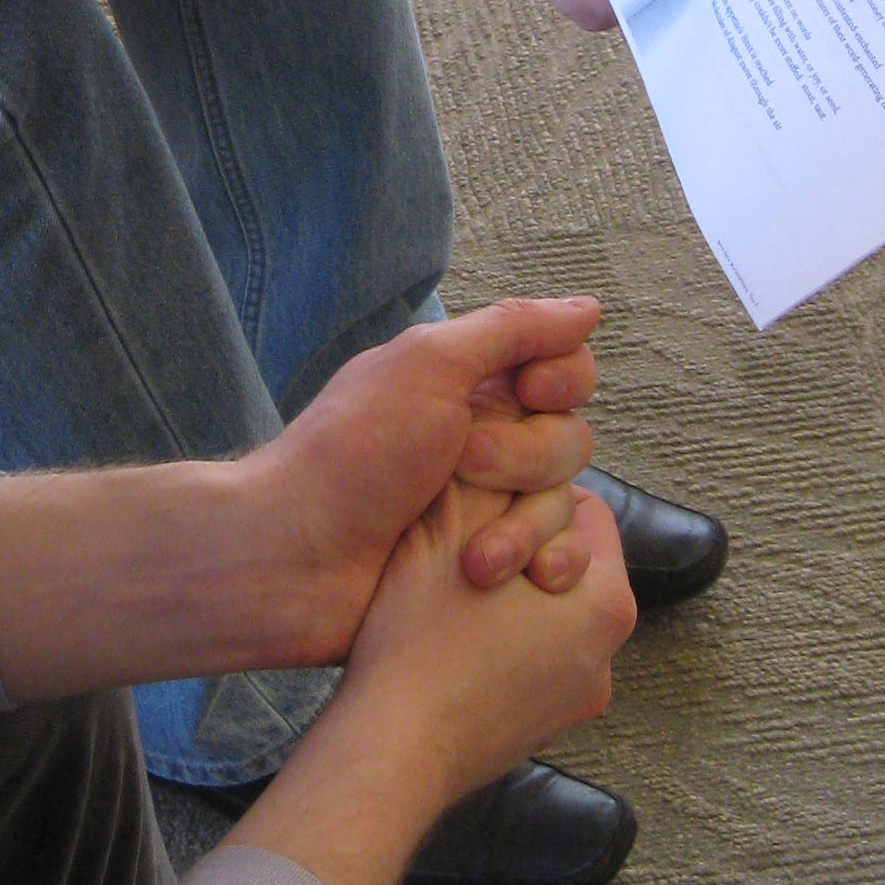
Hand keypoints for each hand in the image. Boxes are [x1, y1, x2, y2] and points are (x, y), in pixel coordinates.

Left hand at [247, 298, 607, 666]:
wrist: (297, 557)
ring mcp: (487, 509)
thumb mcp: (429, 365)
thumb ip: (512, 330)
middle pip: (570, 438)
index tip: (530, 392)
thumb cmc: (352, 452)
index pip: (563, 369)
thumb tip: (587, 308)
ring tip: (470, 548)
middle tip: (464, 464)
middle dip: (528, 455)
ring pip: (563, 503)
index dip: (562, 378)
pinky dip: (531, 564)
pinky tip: (491, 576)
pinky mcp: (488, 567)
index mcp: (468, 386)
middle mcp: (484, 441)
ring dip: (523, 522)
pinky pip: (550, 560)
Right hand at [336, 479, 635, 824]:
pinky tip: (443, 639)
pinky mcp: (535, 730)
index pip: (586, 510)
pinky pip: (524, 662)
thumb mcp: (456, 522)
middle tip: (459, 546)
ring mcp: (572, 701)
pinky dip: (493, 643)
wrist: (390, 747)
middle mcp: (607, 658)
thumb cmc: (422, 637)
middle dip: (516, 541)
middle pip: (568, 562)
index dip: (527, 492)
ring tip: (445, 591)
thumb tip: (515, 425)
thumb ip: (498, 465)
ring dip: (504, 594)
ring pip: (544, 613)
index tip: (478, 503)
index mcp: (608, 603)